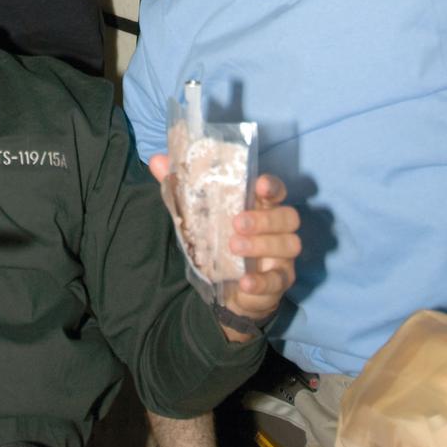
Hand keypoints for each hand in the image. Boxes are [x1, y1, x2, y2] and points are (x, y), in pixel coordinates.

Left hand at [150, 157, 299, 338]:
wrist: (226, 285)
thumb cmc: (217, 239)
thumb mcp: (197, 214)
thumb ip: (180, 187)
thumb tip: (157, 160)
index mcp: (261, 205)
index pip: (276, 189)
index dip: (272, 186)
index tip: (259, 185)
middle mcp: (278, 227)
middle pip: (288, 216)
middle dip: (264, 218)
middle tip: (236, 222)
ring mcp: (282, 255)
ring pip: (289, 245)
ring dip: (262, 245)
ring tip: (233, 246)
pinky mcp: (279, 281)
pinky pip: (278, 280)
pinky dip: (262, 281)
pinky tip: (245, 282)